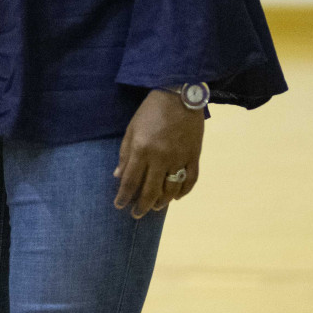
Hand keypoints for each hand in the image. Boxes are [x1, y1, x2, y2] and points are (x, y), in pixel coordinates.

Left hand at [113, 88, 204, 217]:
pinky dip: (183, 192)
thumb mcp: (132, 129)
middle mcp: (160, 158)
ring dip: (162, 202)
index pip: (130, 180)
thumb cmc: (150, 111)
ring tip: (155, 207)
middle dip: (142, 206)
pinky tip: (175, 197)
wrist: (179, 97)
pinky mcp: (194, 157)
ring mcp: (179, 159)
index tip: (119, 206)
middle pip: (150, 190)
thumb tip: (118, 176)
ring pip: (171, 189)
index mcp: (142, 149)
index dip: (124, 196)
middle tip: (137, 214)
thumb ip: (125, 153)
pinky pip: (190, 181)